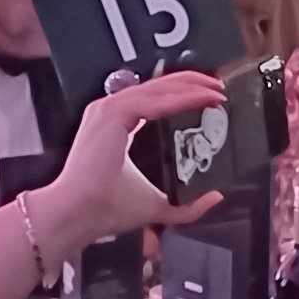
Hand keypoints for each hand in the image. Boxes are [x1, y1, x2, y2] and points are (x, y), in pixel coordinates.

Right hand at [50, 68, 228, 243]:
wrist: (79, 214)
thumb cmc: (105, 209)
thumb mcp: (156, 205)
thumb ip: (186, 205)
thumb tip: (216, 197)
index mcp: (116, 125)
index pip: (154, 100)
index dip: (184, 95)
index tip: (210, 98)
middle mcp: (110, 112)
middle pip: (158, 88)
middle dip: (192, 84)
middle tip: (219, 87)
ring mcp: (109, 109)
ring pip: (158, 89)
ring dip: (191, 87)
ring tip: (216, 90)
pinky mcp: (112, 114)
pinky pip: (153, 101)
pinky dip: (181, 98)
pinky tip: (203, 99)